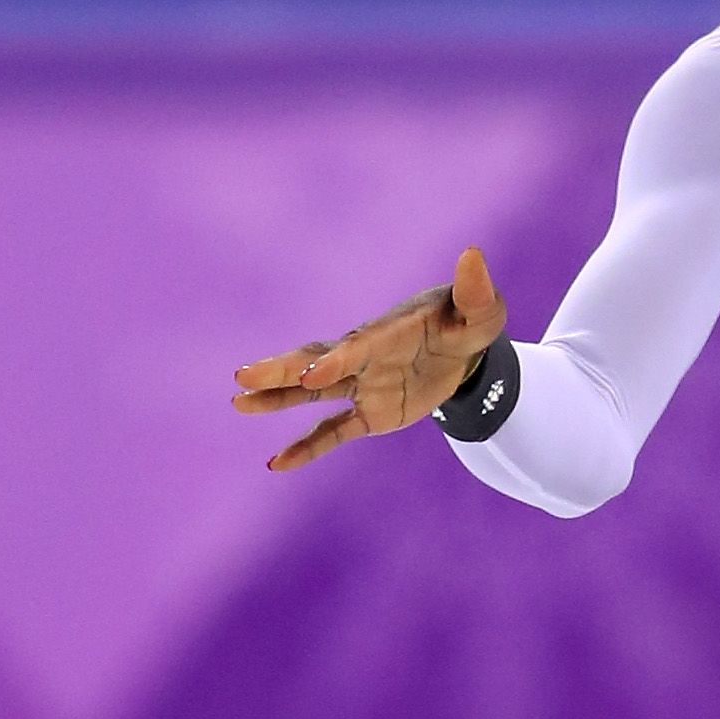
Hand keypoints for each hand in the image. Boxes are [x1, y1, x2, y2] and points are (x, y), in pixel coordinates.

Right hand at [232, 246, 508, 471]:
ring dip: (277, 398)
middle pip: (317, 363)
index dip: (338, 361)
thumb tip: (472, 255)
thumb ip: (474, 289)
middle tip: (242, 376)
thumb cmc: (468, 322)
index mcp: (386, 333)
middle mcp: (363, 357)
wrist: (464, 350)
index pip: (358, 347)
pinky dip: (307, 448)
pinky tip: (276, 463)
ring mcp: (361, 385)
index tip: (313, 375)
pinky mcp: (369, 413)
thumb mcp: (480, 310)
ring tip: (238, 401)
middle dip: (282, 371)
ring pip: (311, 393)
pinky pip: (332, 433)